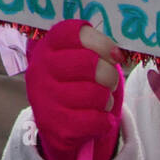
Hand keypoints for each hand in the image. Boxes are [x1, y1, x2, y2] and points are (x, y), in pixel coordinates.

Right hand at [25, 20, 123, 159]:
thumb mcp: (78, 54)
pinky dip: (105, 120)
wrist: (56, 117)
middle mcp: (41, 69)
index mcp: (48, 46)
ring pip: (95, 94)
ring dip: (107, 98)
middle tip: (109, 80)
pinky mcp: (55, 125)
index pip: (76, 34)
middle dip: (109, 73)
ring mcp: (45, 99)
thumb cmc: (75, 77)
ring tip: (102, 99)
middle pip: (90, 64)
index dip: (102, 43)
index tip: (114, 54)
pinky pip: (95, 120)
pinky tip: (99, 117)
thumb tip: (118, 54)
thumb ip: (96, 47)